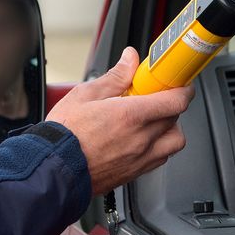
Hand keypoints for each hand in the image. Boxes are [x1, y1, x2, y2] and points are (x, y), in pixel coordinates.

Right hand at [47, 47, 193, 194]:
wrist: (52, 169)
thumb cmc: (64, 135)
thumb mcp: (86, 94)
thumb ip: (115, 76)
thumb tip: (130, 60)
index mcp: (131, 116)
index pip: (176, 100)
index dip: (183, 89)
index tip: (178, 83)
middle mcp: (141, 139)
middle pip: (176, 118)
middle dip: (170, 105)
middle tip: (155, 98)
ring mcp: (139, 159)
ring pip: (174, 142)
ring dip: (169, 129)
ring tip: (152, 121)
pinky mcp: (134, 174)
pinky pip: (160, 159)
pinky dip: (159, 147)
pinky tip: (142, 140)